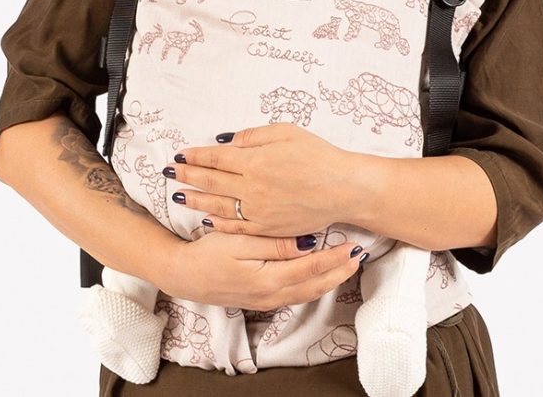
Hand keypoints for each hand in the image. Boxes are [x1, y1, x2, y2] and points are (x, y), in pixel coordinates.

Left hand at [164, 122, 355, 235]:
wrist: (342, 189)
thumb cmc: (318, 156)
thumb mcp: (286, 132)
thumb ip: (254, 136)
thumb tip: (228, 142)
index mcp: (254, 161)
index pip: (216, 158)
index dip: (196, 156)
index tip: (181, 154)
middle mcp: (251, 188)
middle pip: (211, 181)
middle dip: (189, 175)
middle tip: (171, 172)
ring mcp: (258, 211)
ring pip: (218, 206)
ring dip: (196, 200)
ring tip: (180, 196)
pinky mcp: (267, 228)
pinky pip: (236, 227)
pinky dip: (218, 223)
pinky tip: (207, 220)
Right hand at [164, 230, 366, 309]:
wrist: (183, 275)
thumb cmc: (208, 253)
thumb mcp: (239, 241)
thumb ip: (274, 244)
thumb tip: (307, 243)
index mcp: (267, 279)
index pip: (310, 268)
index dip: (334, 258)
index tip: (352, 246)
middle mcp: (271, 294)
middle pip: (314, 286)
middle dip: (339, 271)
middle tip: (359, 255)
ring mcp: (266, 300)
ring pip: (307, 293)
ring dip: (329, 279)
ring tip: (346, 265)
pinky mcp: (261, 299)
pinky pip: (296, 294)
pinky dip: (313, 285)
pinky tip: (319, 274)